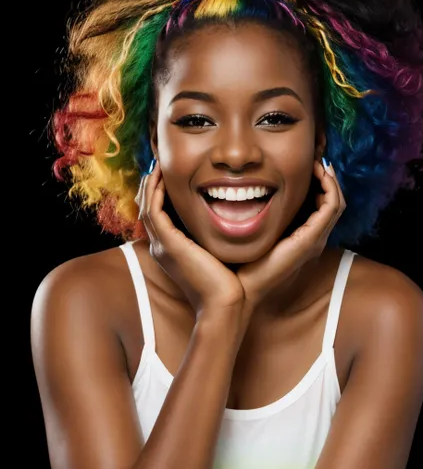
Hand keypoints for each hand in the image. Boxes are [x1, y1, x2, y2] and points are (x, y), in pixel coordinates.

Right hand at [137, 159, 244, 317]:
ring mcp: (162, 246)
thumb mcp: (219, 255)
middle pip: (147, 208)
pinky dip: (155, 192)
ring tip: (159, 164)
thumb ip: (215, 238)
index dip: (160, 194)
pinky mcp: (167, 244)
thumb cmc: (229, 285)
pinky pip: (153, 210)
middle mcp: (162, 248)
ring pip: (146, 206)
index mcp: (172, 251)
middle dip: (152, 185)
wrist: (225, 305)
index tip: (170, 175)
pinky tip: (162, 176)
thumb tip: (230, 220)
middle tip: (160, 164)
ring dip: (151, 183)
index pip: (158, 216)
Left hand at [236, 160, 345, 309]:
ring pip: (336, 202)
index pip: (321, 206)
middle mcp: (313, 237)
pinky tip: (319, 174)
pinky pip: (332, 207)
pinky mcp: (312, 238)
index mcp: (302, 237)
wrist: (243, 288)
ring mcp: (315, 238)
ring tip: (319, 163)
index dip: (318, 184)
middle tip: (316, 160)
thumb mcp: (252, 234)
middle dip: (326, 178)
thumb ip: (256, 218)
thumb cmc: (242, 265)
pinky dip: (330, 188)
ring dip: (330, 180)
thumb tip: (242, 194)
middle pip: (332, 201)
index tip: (306, 166)